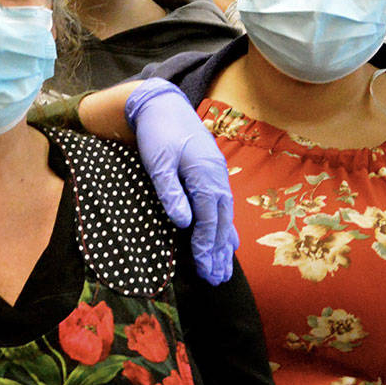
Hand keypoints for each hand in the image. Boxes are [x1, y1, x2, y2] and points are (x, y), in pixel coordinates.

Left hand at [125, 78, 237, 283]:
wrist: (162, 104)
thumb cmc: (157, 131)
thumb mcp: (158, 160)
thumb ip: (170, 191)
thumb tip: (184, 223)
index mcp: (205, 174)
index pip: (209, 218)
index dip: (206, 245)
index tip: (202, 268)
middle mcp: (217, 177)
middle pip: (221, 222)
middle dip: (218, 252)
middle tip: (216, 280)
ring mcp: (217, 175)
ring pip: (225, 216)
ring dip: (223, 244)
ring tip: (223, 270)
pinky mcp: (212, 174)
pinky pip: (223, 207)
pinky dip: (224, 227)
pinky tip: (227, 243)